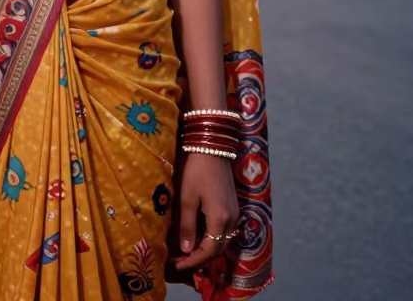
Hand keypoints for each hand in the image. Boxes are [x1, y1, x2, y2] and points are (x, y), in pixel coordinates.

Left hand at [170, 153, 240, 273]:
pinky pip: (226, 231)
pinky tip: (200, 236)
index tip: (177, 264)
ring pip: (223, 241)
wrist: (212, 147)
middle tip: (180, 260)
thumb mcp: (187, 197)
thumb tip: (186, 250)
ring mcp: (235, 213)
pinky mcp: (234, 206)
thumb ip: (187, 225)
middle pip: (219, 248)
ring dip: (208, 249)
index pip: (209, 250)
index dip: (193, 261)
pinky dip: (214, 238)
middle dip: (200, 258)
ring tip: (188, 251)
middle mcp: (232, 220)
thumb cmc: (196, 170)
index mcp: (220, 219)